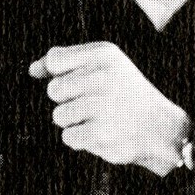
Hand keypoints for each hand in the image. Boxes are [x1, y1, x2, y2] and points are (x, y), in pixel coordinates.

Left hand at [28, 42, 189, 175]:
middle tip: (96, 103)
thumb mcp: (105, 65)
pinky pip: (68, 137)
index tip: (79, 83)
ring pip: (59, 115)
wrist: (162, 129)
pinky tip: (102, 133)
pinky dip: (81, 140)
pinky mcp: (100, 134)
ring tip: (101, 119)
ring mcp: (101, 106)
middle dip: (68, 100)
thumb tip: (33, 69)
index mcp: (103, 54)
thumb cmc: (126, 94)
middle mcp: (103, 77)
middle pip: (53, 90)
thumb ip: (67, 62)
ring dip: (75, 122)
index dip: (59, 75)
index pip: (54, 61)